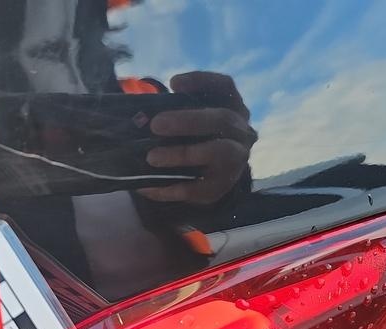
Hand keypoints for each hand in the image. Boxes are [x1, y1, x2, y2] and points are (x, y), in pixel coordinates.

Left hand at [138, 71, 256, 203]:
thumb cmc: (194, 137)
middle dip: (188, 121)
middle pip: (222, 119)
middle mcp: (241, 132)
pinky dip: (171, 189)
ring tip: (152, 157)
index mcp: (233, 107)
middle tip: (156, 124)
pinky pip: (200, 190)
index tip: (174, 83)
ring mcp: (236, 161)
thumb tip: (144, 114)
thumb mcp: (189, 119)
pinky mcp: (222, 187)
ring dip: (183, 154)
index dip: (202, 81)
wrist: (211, 174)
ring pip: (218, 153)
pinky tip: (147, 187)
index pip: (225, 86)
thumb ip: (173, 110)